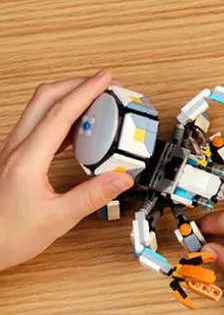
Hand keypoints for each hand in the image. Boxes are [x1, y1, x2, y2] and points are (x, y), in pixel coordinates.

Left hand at [0, 71, 133, 272]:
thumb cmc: (7, 235)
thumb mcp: (58, 219)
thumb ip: (93, 195)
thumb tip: (120, 177)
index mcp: (27, 159)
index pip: (61, 113)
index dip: (86, 91)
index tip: (106, 79)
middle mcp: (15, 148)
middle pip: (46, 98)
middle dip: (77, 84)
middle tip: (104, 85)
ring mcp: (11, 150)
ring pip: (39, 108)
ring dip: (67, 98)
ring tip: (95, 103)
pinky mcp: (12, 157)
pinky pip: (36, 125)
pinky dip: (60, 117)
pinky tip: (76, 129)